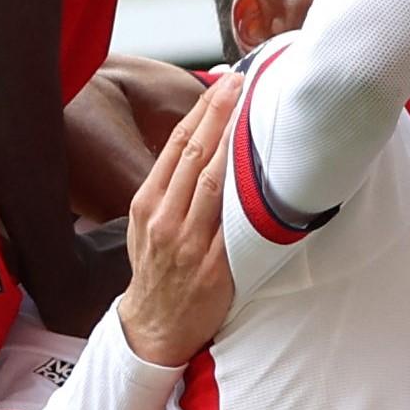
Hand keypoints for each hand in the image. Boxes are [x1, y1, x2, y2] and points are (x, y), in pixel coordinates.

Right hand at [110, 79, 241, 366]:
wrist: (154, 327)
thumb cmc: (156, 272)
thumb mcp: (145, 226)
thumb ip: (167, 190)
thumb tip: (198, 146)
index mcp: (146, 203)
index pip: (176, 146)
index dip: (200, 112)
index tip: (222, 84)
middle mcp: (165, 218)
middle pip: (195, 154)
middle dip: (220, 114)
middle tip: (242, 82)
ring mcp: (188, 242)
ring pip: (213, 181)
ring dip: (235, 143)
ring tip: (253, 112)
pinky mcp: (213, 265)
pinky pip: (234, 223)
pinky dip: (248, 194)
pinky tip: (264, 171)